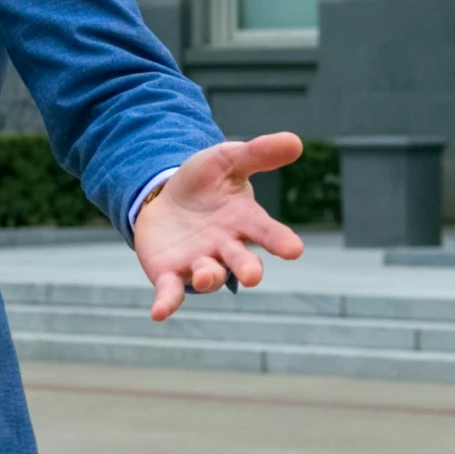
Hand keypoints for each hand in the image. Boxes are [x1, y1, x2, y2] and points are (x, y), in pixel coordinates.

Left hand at [133, 133, 305, 321]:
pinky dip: (167, 303)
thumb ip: (257, 154)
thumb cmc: (204, 182)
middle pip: (240, 261)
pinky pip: (171, 291)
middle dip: (247, 268)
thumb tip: (295, 140)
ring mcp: (198, 262)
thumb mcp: (227, 160)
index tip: (294, 249)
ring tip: (206, 276)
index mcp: (243, 221)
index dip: (280, 241)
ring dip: (208, 277)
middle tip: (254, 276)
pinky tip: (159, 313)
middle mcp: (225, 247)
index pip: (266, 232)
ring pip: (208, 276)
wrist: (164, 197)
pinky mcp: (170, 272)